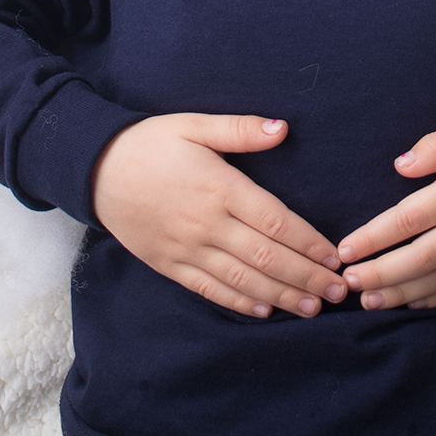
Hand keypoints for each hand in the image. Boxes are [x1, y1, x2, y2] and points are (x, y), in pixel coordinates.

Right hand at [91, 113, 346, 318]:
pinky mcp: (169, 265)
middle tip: (339, 292)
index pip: (275, 222)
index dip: (309, 242)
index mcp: (219, 187)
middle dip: (306, 276)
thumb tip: (283, 128)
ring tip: (312, 307)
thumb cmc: (151, 142)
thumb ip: (240, 130)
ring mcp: (186, 249)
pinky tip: (263, 310)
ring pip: (242, 280)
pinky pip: (209, 290)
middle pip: (266, 257)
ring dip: (281, 296)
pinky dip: (239, 303)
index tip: (335, 256)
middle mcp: (206, 224)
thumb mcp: (194, 124)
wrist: (95, 169)